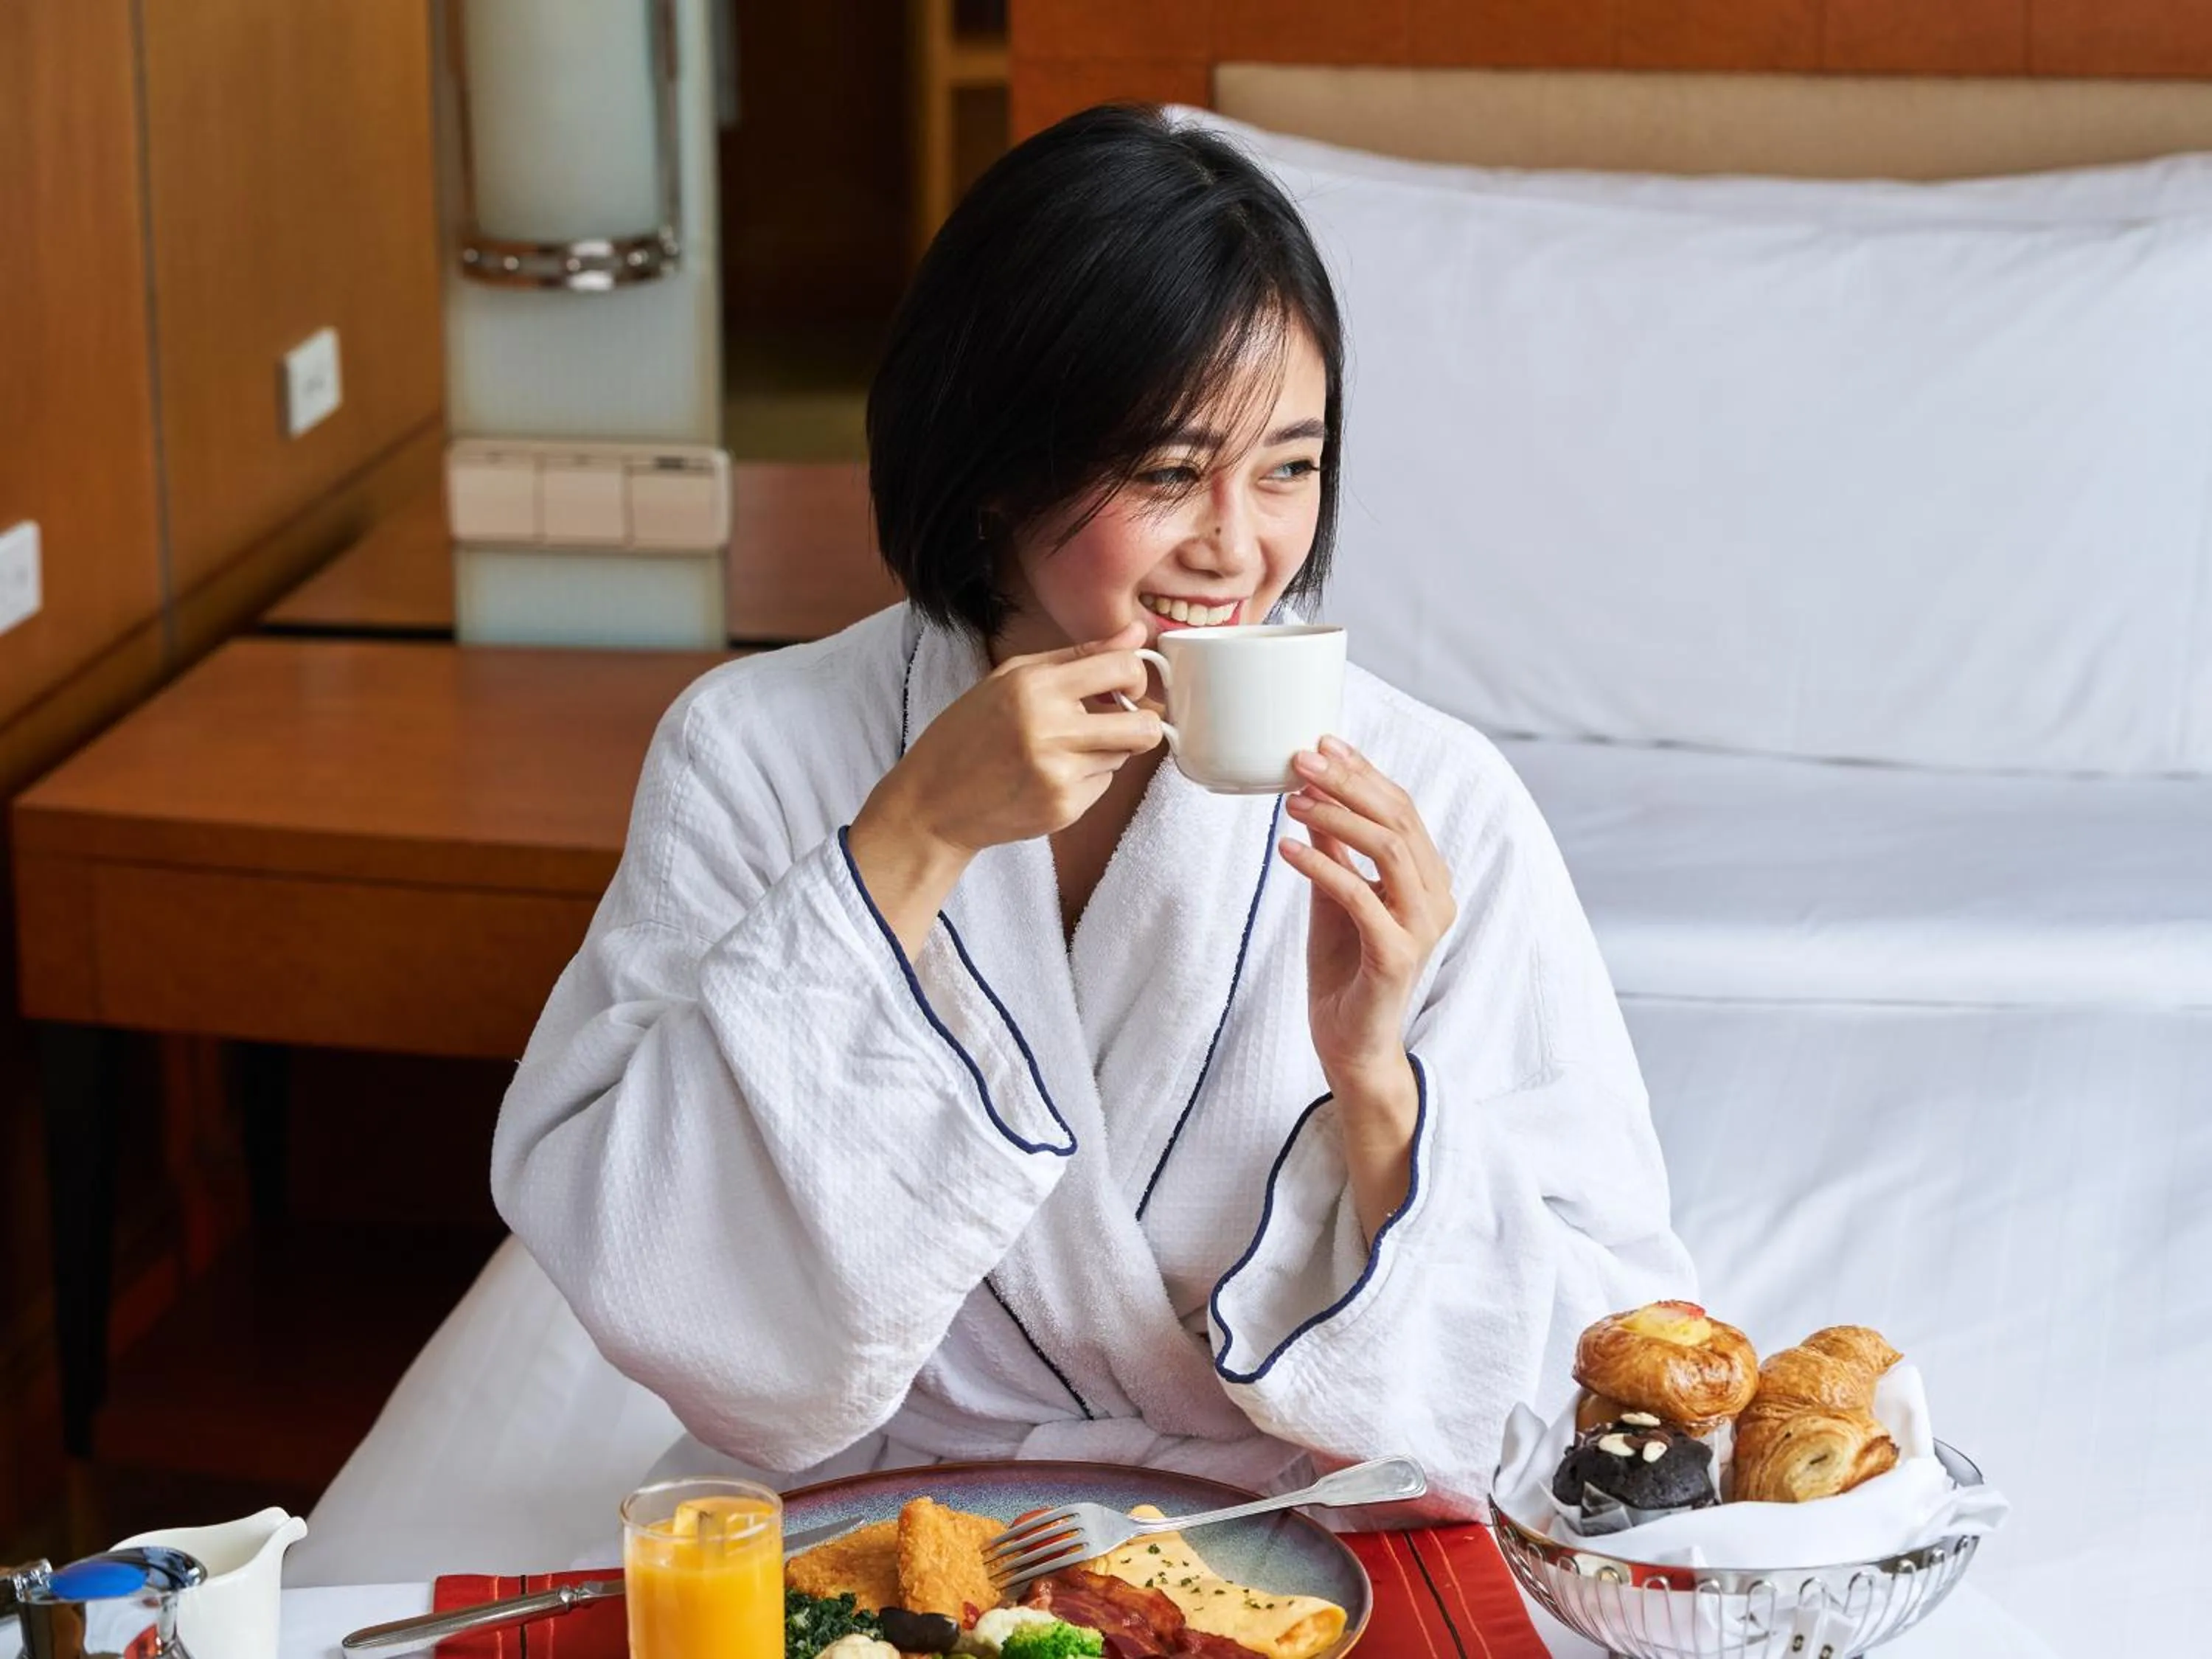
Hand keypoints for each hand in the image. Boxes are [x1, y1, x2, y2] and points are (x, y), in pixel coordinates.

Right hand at [847, 623, 1162, 952]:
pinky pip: (1103, 786)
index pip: (1123, 669)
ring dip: (1106, 751)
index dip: (1137, 677)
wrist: (932, 803)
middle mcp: (1051, 729)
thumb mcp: (1012, 678)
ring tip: (1061, 751)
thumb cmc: (969, 734)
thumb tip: (1136, 633)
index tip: (1126, 686)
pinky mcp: (1064, 809)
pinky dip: (1086, 779)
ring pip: (1124, 757)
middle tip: (1120, 722)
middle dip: (1143, 723)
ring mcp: (1059, 774)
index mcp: (1035, 686)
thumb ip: (1079, 655)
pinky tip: (1048, 777)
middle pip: (1144, 726)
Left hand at [1279, 738, 1456, 1236]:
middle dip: (1349, 782)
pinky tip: (1286, 848)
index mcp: (1428, 879)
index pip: (1402, 809)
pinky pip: (1360, 896)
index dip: (1363, 772)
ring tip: (1292, 799)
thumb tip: (1313, 796)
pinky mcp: (1398, 955)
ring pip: (1387, 850)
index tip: (1322, 741)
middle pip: (1398, 820)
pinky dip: (1322, 866)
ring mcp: (1422, 927)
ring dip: (1337, 817)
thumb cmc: (1344, 972)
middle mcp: (1437, 897)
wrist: (1349, 1046)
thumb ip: (1337, 852)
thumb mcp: (1335, 897)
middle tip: (1302, 757)